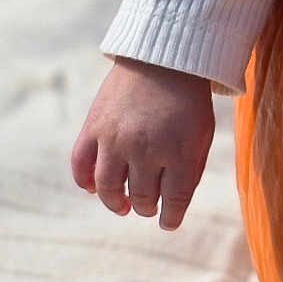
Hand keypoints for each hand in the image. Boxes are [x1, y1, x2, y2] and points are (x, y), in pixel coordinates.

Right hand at [71, 58, 215, 230]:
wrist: (164, 58)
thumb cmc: (188, 101)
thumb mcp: (202, 135)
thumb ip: (189, 171)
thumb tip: (171, 207)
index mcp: (180, 152)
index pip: (174, 201)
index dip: (171, 218)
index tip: (168, 223)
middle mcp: (146, 149)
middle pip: (142, 197)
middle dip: (147, 207)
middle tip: (148, 206)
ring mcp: (116, 139)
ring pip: (108, 189)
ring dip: (116, 203)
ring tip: (124, 204)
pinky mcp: (94, 127)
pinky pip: (80, 166)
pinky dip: (85, 182)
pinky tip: (95, 188)